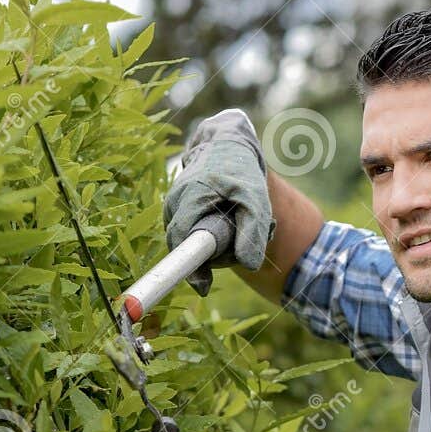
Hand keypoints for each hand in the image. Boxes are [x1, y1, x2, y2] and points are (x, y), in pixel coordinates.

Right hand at [162, 108, 274, 293]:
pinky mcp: (181, 213)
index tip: (203, 287)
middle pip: (192, 247)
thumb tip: (249, 265)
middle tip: (253, 240)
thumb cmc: (241, 170)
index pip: (182, 241)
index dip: (190, 268)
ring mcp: (175, 209)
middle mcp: (174, 204)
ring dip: (224, 243)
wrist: (226, 144)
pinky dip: (219, 236)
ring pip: (196, 243)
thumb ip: (253, 232)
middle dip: (223, 252)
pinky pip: (197, 236)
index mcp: (188, 198)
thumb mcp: (256, 198)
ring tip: (248, 222)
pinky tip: (236, 221)